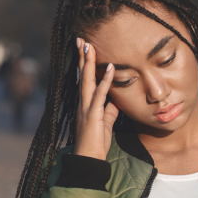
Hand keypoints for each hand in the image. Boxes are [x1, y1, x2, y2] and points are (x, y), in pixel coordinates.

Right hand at [72, 37, 119, 159]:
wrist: (90, 158)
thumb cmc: (97, 141)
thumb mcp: (106, 121)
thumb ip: (110, 108)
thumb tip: (116, 98)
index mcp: (86, 103)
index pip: (85, 79)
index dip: (85, 63)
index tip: (85, 48)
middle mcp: (83, 102)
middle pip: (83, 75)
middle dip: (82, 57)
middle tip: (81, 39)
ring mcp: (86, 107)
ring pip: (87, 80)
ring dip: (89, 62)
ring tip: (89, 45)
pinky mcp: (93, 114)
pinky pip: (101, 94)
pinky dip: (105, 80)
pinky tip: (110, 68)